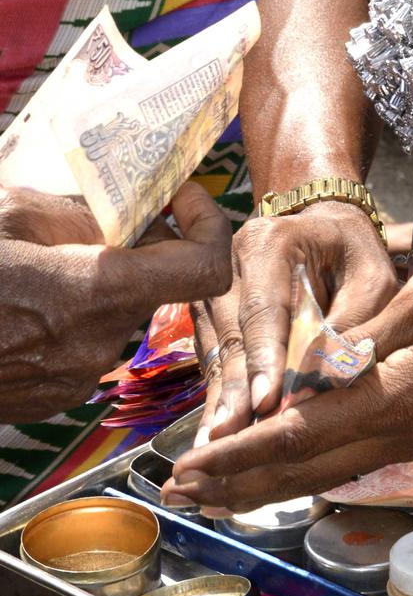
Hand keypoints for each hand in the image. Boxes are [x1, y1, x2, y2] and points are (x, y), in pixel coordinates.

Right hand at [0, 181, 230, 423]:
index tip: (182, 198)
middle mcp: (96, 343)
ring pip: (120, 313)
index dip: (210, 224)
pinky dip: (75, 315)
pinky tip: (27, 298)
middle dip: (146, 246)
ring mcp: (73, 378)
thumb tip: (126, 210)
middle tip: (111, 216)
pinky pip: (87, 343)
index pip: (207, 268)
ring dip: (104, 280)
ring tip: (47, 257)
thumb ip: (81, 210)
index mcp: (94, 291)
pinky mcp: (50, 398)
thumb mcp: (10, 212)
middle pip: (160, 286)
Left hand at [167, 243, 412, 512]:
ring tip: (215, 492)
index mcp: (404, 393)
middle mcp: (409, 429)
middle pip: (306, 468)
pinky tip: (288, 467)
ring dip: (266, 484)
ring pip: (329, 472)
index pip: (302, 431)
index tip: (187, 463)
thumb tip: (315, 370)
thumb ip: (373, 335)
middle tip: (176, 492)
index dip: (239, 451)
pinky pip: (355, 459)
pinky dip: (306, 469)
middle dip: (236, 481)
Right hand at [191, 203, 398, 444]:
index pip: (265, 308)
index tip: (265, 402)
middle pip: (232, 335)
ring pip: (218, 353)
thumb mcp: (372, 280)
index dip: (264, 357)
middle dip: (235, 391)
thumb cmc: (355, 256)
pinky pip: (215, 361)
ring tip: (219, 448)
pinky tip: (220, 434)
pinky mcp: (212, 315)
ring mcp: (215, 289)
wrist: (326, 230)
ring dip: (222, 402)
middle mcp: (230, 262)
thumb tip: (327, 381)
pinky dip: (222, 397)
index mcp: (272, 242)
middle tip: (233, 440)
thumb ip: (352, 325)